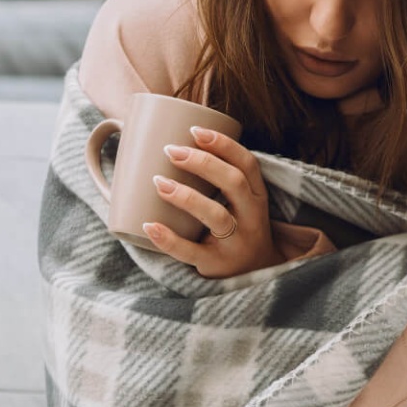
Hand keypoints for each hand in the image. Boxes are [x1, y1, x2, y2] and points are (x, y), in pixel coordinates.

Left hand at [142, 127, 282, 278]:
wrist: (255, 275)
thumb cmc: (236, 228)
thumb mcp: (240, 203)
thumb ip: (219, 180)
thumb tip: (173, 144)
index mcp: (256, 197)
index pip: (247, 164)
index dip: (223, 145)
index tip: (194, 130)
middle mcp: (251, 219)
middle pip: (233, 183)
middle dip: (202, 163)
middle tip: (171, 151)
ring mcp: (236, 243)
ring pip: (216, 215)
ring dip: (186, 196)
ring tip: (158, 182)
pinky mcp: (216, 265)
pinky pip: (191, 252)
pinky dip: (168, 239)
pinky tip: (149, 226)